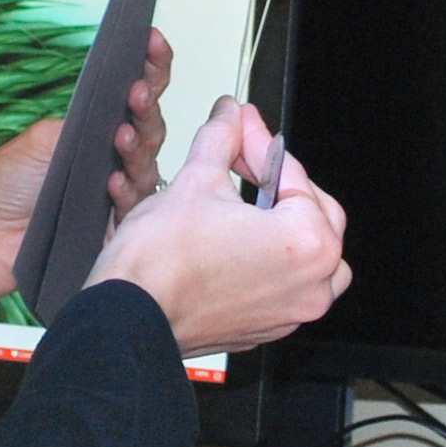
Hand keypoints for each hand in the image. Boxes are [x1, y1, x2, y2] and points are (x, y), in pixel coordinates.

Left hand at [0, 31, 175, 326]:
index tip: (152, 41)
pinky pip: (133, 209)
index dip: (151, 66)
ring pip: (148, 167)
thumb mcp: (47, 135)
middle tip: (138, 88)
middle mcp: (112, 158)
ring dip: (139, 146)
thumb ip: (90, 116)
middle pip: (152, 127)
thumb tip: (125, 95)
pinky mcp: (114, 228)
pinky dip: (125, 191)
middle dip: (148, 104)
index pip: (136, 93)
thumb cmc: (4, 182)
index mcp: (96, 128)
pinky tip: (113, 180)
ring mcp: (116, 192)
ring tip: (124, 132)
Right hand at [88, 96, 350, 356]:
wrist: (128, 315)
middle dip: (280, 183)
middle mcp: (311, 285)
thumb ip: (222, 139)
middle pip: (317, 216)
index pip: (293, 175)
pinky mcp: (265, 329)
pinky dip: (271, 262)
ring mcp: (290, 314)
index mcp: (307, 244)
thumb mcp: (196, 180)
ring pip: (310, 258)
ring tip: (252, 205)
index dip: (261, 144)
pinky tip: (239, 242)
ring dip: (287, 227)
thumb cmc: (161, 264)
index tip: (243, 128)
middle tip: (246, 159)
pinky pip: (285, 287)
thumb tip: (231, 117)